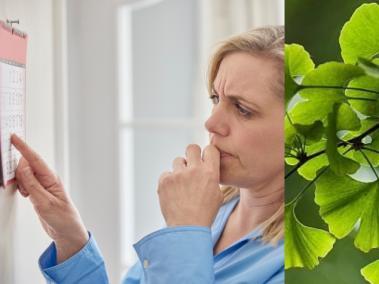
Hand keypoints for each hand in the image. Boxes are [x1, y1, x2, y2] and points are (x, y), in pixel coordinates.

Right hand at [11, 134, 88, 262]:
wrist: (66, 231)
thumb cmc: (62, 217)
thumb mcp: (45, 202)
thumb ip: (32, 184)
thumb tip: (23, 167)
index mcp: (52, 178)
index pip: (35, 159)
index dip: (23, 147)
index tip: (14, 137)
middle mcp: (47, 179)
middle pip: (27, 166)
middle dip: (20, 173)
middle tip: (24, 188)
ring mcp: (42, 185)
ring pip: (24, 175)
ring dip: (21, 183)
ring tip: (29, 196)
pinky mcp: (38, 192)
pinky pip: (26, 183)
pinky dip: (22, 188)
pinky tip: (27, 196)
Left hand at [158, 144, 222, 226]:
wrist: (187, 229)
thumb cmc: (204, 215)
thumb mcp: (217, 195)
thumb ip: (212, 178)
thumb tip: (208, 169)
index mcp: (210, 173)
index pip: (210, 149)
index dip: (208, 154)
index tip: (205, 159)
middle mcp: (194, 170)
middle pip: (192, 148)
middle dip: (192, 155)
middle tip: (191, 166)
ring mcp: (178, 175)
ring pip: (178, 161)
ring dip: (180, 170)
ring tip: (182, 185)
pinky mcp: (164, 181)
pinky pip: (166, 173)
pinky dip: (169, 181)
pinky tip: (173, 192)